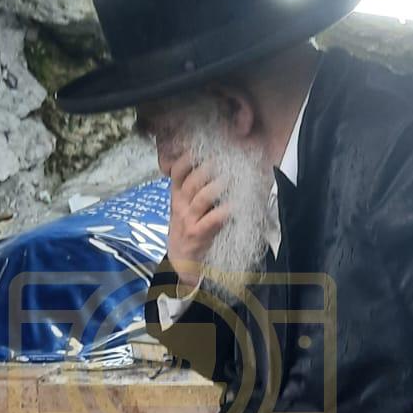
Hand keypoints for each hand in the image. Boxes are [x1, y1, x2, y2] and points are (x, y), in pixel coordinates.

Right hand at [167, 150, 229, 287]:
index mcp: (177, 197)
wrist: (182, 265)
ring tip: (231, 177)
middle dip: (208, 167)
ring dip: (217, 186)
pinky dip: (224, 211)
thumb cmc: (188, 233)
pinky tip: (235, 205)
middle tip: (225, 157)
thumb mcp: (185, 209)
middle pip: (191, 181)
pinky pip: (211, 220)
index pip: (177, 171)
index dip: (188, 157)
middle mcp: (180, 207)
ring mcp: (187, 221)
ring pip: (201, 198)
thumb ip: (195, 190)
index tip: (203, 146)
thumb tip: (215, 166)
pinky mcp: (197, 236)